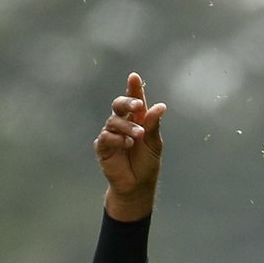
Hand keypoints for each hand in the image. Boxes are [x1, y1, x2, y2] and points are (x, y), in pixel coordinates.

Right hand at [94, 72, 166, 220]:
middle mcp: (122, 124)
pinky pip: (106, 137)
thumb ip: (153, 125)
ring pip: (114, 121)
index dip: (134, 89)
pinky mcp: (102, 147)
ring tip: (139, 135)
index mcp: (136, 120)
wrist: (138, 185)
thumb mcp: (154, 143)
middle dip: (127, 102)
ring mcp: (111, 134)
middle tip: (138, 105)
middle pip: (119, 105)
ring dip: (127, 126)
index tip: (134, 77)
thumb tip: (160, 106)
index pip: (134, 101)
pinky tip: (126, 144)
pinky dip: (117, 138)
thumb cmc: (147, 163)